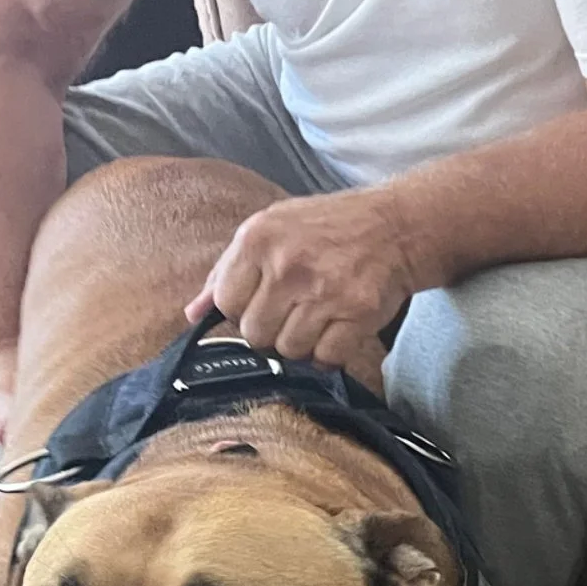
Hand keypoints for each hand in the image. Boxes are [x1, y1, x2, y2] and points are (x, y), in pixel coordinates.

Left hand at [186, 188, 421, 368]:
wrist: (394, 228)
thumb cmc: (327, 228)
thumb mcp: (269, 230)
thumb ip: (227, 271)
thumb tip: (192, 313)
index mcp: (258, 239)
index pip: (226, 304)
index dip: (243, 311)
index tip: (263, 304)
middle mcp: (287, 265)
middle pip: (255, 334)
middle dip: (271, 332)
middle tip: (292, 316)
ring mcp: (323, 292)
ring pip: (290, 350)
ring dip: (302, 345)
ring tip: (316, 323)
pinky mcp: (356, 314)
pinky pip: (326, 357)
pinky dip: (330, 355)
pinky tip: (336, 334)